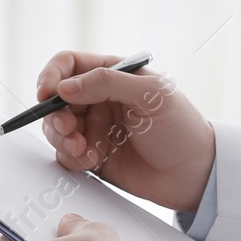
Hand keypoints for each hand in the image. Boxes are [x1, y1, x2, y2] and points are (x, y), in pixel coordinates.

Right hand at [36, 50, 214, 213]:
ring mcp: (94, 127)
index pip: (69, 65)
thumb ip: (106, 84)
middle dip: (56, 115)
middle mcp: (99, 99)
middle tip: (70, 129)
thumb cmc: (182, 130)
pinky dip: (72, 157)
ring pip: (56, 127)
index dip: (52, 76)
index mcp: (113, 75)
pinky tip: (92, 160)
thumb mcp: (150, 96)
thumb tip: (64, 87)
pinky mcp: (92, 153)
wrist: (194, 175)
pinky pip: (65, 153)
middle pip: (56, 99)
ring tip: (82, 148)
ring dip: (62, 138)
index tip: (47, 94)